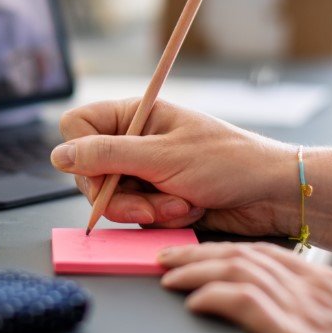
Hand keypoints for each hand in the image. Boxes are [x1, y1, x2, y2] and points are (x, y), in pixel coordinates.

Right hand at [50, 99, 300, 236]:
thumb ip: (107, 156)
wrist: (272, 194)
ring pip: (113, 199)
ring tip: (181, 205)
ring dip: (146, 210)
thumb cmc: (230, 162)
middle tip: (149, 205)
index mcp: (136, 114)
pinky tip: (188, 211)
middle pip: (90, 172)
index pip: (78, 127)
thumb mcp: (164, 156)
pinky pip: (137, 215)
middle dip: (120, 196)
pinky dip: (161, 218)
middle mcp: (136, 140)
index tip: (103, 174)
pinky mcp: (157, 198)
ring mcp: (146, 171)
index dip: (83, 154)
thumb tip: (59, 155)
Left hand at [158, 242, 331, 332]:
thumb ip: (328, 330)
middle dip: (202, 254)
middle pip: (246, 254)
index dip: (229, 251)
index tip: (204, 255)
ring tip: (168, 275)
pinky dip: (211, 297)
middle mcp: (318, 288)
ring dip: (196, 270)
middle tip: (170, 258)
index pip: (269, 254)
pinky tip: (192, 303)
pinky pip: (242, 302)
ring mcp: (307, 309)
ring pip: (237, 270)